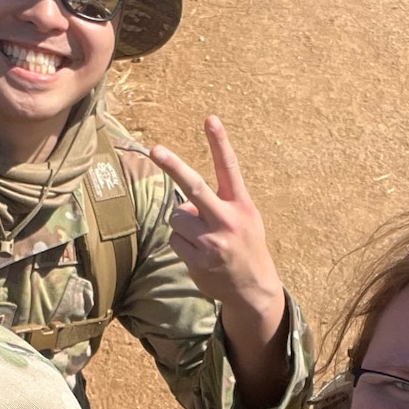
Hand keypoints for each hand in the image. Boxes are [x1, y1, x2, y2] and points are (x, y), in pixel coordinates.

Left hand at [149, 117, 285, 326]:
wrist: (253, 289)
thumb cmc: (244, 245)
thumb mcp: (244, 219)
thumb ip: (219, 204)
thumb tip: (185, 203)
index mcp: (241, 205)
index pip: (228, 168)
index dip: (219, 143)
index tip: (210, 119)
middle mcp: (228, 220)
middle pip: (194, 187)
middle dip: (173, 166)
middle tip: (154, 149)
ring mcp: (212, 241)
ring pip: (177, 217)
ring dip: (183, 225)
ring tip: (202, 239)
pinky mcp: (198, 260)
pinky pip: (174, 240)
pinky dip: (182, 244)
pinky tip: (199, 255)